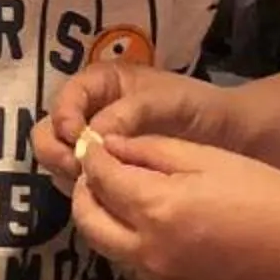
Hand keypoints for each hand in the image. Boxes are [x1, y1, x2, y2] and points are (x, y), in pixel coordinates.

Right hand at [36, 63, 237, 189]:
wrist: (229, 135)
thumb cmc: (198, 106)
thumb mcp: (167, 101)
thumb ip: (130, 113)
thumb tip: (93, 137)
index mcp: (102, 83)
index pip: (66, 97)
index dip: (64, 115)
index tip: (77, 137)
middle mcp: (90, 111)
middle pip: (50, 130)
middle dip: (56, 149)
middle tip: (77, 169)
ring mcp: (93, 143)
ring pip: (58, 158)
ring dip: (66, 171)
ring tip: (91, 184)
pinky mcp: (104, 170)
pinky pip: (79, 179)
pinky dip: (83, 188)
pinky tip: (101, 195)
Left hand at [73, 134, 279, 279]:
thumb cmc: (273, 197)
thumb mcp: (214, 160)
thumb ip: (155, 152)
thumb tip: (111, 148)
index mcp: (156, 210)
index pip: (100, 179)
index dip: (93, 156)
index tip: (95, 143)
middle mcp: (146, 252)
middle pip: (89, 222)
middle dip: (85, 192)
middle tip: (100, 170)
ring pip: (108, 248)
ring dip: (105, 219)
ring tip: (125, 193)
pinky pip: (137, 266)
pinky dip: (130, 242)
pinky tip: (153, 223)